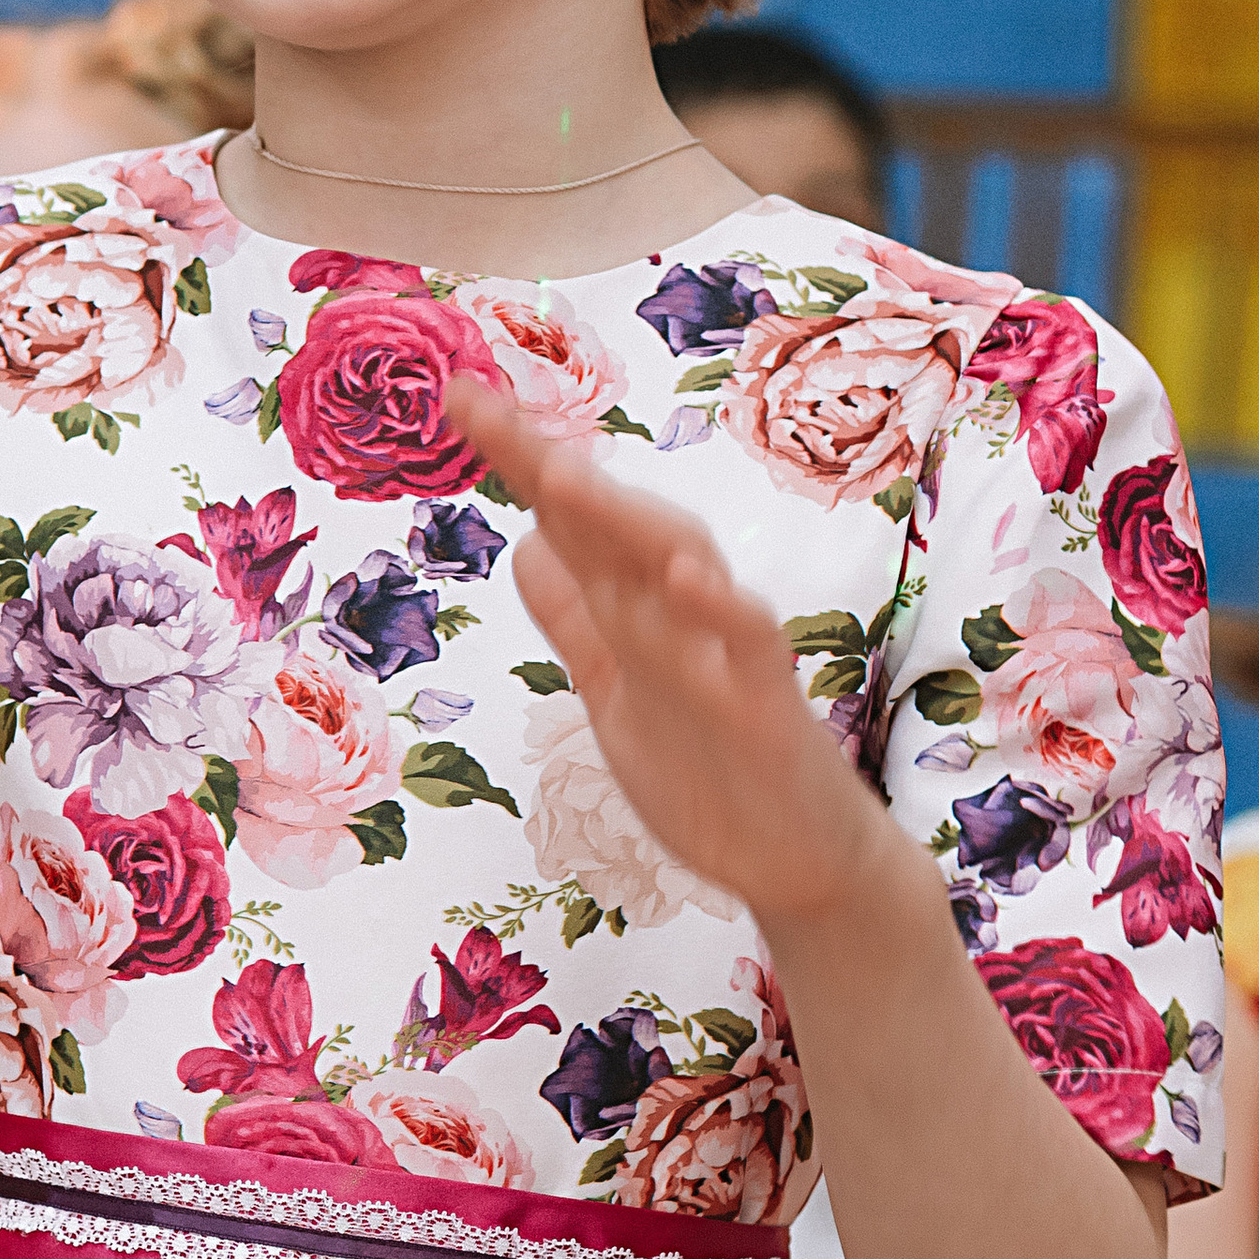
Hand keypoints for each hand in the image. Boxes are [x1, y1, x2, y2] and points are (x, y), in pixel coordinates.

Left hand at [445, 378, 894, 928]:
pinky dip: (722, 611)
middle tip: (480, 408)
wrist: (798, 860)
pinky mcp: (769, 705)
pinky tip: (687, 579)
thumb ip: (577, 619)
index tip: (460, 399)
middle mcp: (677, 615)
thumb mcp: (616, 689)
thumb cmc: (712, 770)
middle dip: (548, 466)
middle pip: (610, 526)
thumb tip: (526, 543)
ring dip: (620, 517)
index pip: (570, 523)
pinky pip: (750, 645)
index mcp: (634, 612)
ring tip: (560, 473)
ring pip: (676, 567)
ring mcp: (725, 655)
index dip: (520, 463)